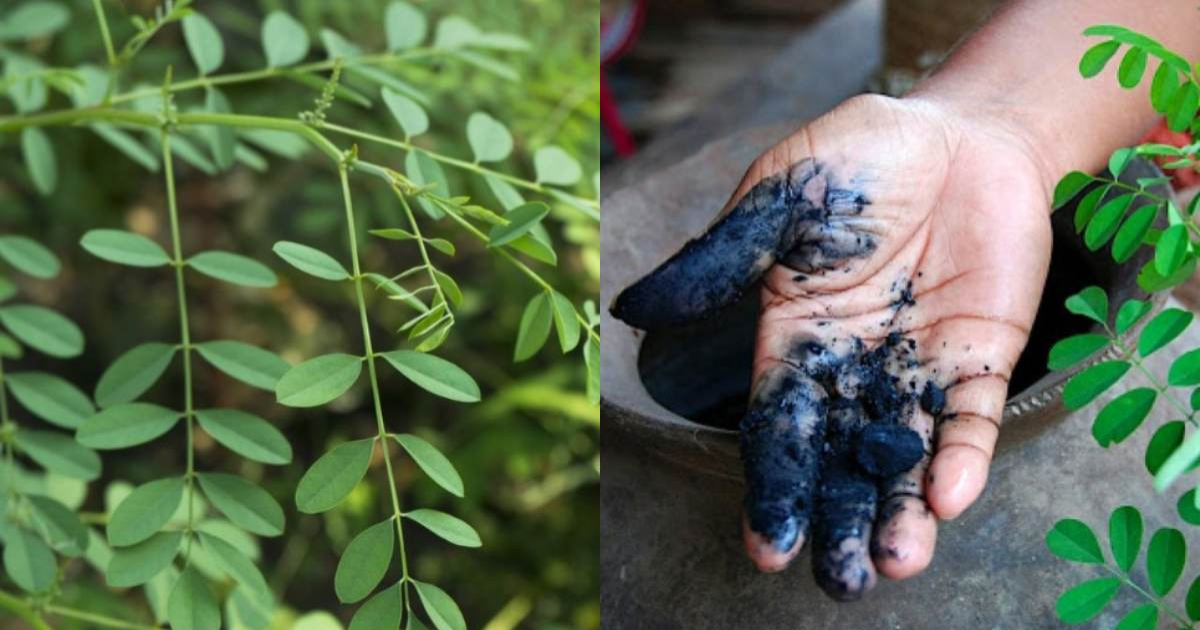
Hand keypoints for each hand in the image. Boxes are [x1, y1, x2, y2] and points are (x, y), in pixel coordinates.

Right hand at [611, 94, 1053, 599]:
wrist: (959, 133)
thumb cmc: (857, 159)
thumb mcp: (779, 199)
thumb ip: (721, 258)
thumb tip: (635, 309)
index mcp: (793, 341)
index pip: (777, 427)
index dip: (773, 486)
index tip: (768, 544)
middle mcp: (852, 370)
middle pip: (840, 461)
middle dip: (839, 521)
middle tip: (842, 580)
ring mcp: (918, 369)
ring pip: (906, 456)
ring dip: (903, 511)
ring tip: (896, 562)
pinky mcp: (980, 358)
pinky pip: (971, 418)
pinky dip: (963, 458)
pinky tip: (950, 496)